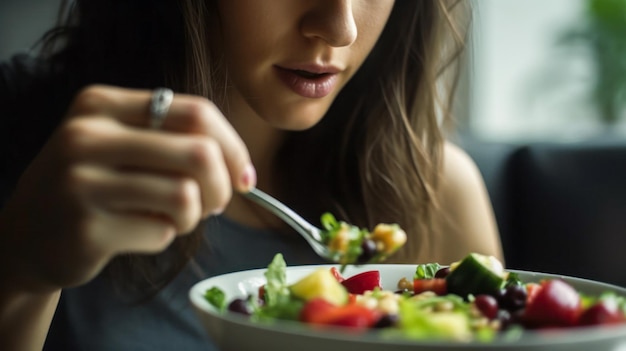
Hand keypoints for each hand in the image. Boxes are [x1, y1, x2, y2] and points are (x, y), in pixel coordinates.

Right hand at [0, 85, 253, 291]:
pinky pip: (161, 234)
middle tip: (214, 204)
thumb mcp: (120, 144)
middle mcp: (87, 136)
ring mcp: (83, 183)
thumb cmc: (92, 186)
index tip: (244, 177)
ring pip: (186, 197)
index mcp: (102, 104)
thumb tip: (242, 171)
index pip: (196, 112)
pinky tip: (136, 233)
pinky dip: (163, 238)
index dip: (233, 147)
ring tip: (172, 218)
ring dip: (193, 217)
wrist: (26, 235)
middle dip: (222, 187)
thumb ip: (175, 142)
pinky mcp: (87, 229)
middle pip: (200, 153)